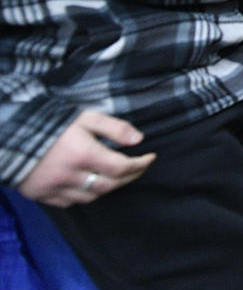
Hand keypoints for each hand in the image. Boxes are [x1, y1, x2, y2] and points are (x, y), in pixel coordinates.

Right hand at [18, 111, 155, 206]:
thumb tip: (139, 140)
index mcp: (83, 154)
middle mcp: (71, 176)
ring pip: (92, 197)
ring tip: (117, 175)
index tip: (150, 157)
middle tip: (139, 167)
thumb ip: (113, 127)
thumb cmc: (51, 123)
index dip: (140, 164)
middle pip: (110, 185)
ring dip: (109, 187)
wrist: (11, 136)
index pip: (122, 167)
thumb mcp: (85, 118)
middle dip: (129, 177)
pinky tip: (90, 183)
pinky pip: (71, 202)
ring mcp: (55, 189)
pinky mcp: (42, 196)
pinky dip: (85, 194)